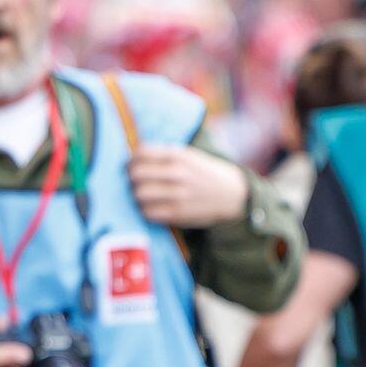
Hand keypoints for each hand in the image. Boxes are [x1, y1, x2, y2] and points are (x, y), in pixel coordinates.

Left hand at [128, 144, 249, 228]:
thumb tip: (132, 160)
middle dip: (131, 179)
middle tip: (136, 183)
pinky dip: (146, 211)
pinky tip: (152, 208)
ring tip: (144, 197)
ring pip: (140, 194)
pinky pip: (149, 212)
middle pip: (136, 174)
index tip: (133, 166)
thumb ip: (164, 156)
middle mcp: (177, 173)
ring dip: (137, 196)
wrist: (234, 196)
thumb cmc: (206, 175)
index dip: (132, 161)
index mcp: (178, 156)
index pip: (140, 153)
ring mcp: (178, 194)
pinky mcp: (179, 213)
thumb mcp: (189, 156)